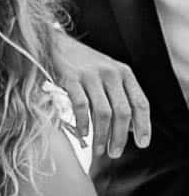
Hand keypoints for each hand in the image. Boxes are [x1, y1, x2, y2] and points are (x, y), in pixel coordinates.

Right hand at [52, 30, 150, 156]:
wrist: (51, 42)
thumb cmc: (79, 63)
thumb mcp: (105, 74)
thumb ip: (117, 95)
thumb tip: (127, 128)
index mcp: (124, 73)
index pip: (140, 103)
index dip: (143, 125)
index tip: (142, 143)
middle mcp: (110, 73)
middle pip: (123, 111)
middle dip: (120, 136)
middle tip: (115, 152)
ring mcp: (90, 75)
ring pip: (103, 112)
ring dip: (102, 135)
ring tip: (99, 150)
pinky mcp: (70, 78)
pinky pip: (81, 106)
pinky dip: (83, 123)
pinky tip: (82, 134)